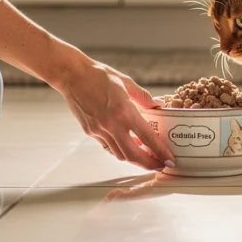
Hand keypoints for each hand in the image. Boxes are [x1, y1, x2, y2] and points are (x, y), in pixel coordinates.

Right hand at [55, 58, 175, 171]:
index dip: (160, 151)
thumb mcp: (127, 83)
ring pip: (119, 154)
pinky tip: (126, 143)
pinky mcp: (90, 131)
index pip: (147, 138)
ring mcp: (99, 130)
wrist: (73, 75)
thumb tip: (158, 104)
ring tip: (144, 154)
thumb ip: (144, 97)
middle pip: (133, 155)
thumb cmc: (99, 76)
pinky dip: (119, 149)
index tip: (169, 160)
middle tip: (159, 165)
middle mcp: (112, 124)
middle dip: (148, 164)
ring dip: (133, 158)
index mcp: (124, 111)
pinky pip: (108, 146)